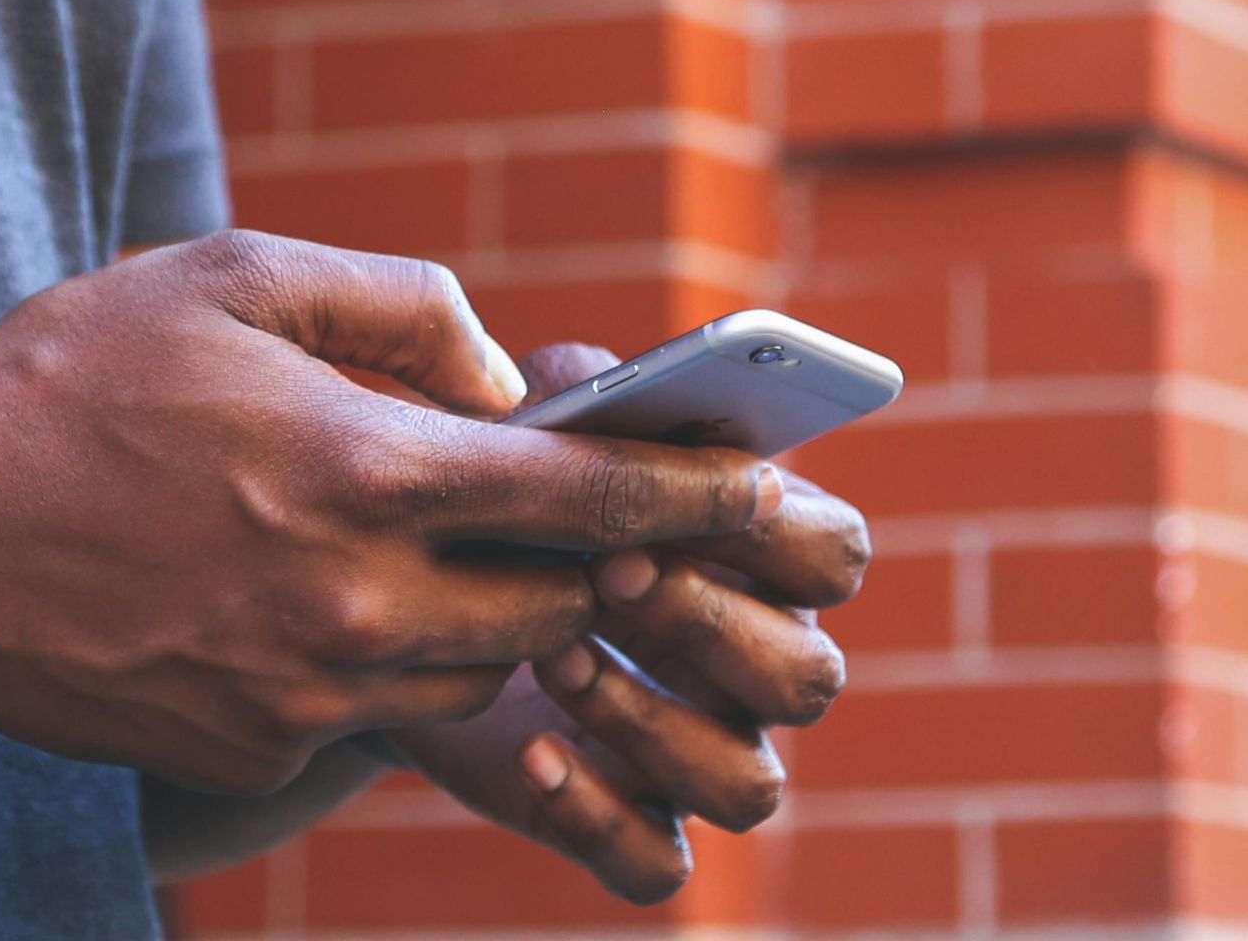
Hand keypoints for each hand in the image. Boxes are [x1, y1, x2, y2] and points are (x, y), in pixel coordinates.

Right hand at [0, 233, 781, 793]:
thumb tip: (502, 379)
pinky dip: (390, 669)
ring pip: (479, 679)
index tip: (773, 499)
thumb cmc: (74, 375)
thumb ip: (399, 303)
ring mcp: (307, 690)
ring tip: (424, 555)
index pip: (588, 496)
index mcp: (367, 466)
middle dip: (583, 567)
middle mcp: (357, 597)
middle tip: (574, 522)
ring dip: (492, 624)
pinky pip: (378, 720)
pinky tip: (315, 610)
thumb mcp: (235, 271)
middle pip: (555, 609)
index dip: (696, 498)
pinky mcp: (254, 749)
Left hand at [387, 343, 866, 901]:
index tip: (683, 499)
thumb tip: (598, 385)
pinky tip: (532, 750)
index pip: (838, 555)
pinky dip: (601, 814)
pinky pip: (658, 863)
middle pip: (808, 678)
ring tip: (557, 657)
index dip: (777, 534)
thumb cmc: (506, 507)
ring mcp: (699, 756)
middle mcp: (752, 668)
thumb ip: (579, 399)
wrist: (409, 611)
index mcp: (760, 563)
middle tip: (607, 570)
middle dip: (710, 622)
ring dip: (655, 720)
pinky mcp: (629, 824)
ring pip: (746, 784)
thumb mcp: (534, 436)